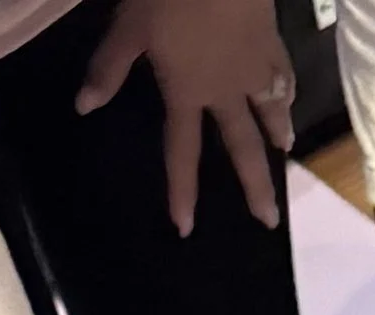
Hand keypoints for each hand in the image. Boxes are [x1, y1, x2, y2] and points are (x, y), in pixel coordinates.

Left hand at [79, 0, 293, 234]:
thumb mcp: (129, 26)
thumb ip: (109, 68)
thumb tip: (84, 107)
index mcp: (187, 92)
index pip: (182, 152)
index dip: (182, 191)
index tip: (186, 227)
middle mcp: (226, 92)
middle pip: (242, 148)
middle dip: (255, 186)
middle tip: (269, 220)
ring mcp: (254, 68)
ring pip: (271, 112)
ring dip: (277, 136)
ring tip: (284, 151)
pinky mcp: (271, 42)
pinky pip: (283, 76)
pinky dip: (286, 91)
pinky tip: (290, 97)